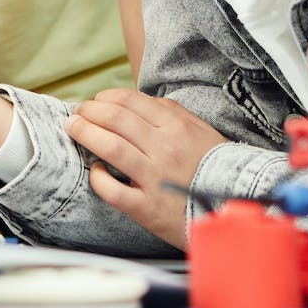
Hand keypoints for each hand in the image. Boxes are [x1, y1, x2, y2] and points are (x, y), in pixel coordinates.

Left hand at [66, 90, 226, 248]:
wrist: (234, 208)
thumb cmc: (216, 168)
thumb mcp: (202, 132)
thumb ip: (173, 113)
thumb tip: (142, 101)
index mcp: (177, 127)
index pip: (131, 102)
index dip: (106, 98)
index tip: (95, 102)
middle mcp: (164, 148)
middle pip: (116, 120)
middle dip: (90, 112)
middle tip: (77, 113)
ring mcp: (154, 178)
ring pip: (111, 147)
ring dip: (86, 134)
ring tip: (73, 129)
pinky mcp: (147, 208)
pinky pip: (114, 191)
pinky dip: (99, 178)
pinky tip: (96, 170)